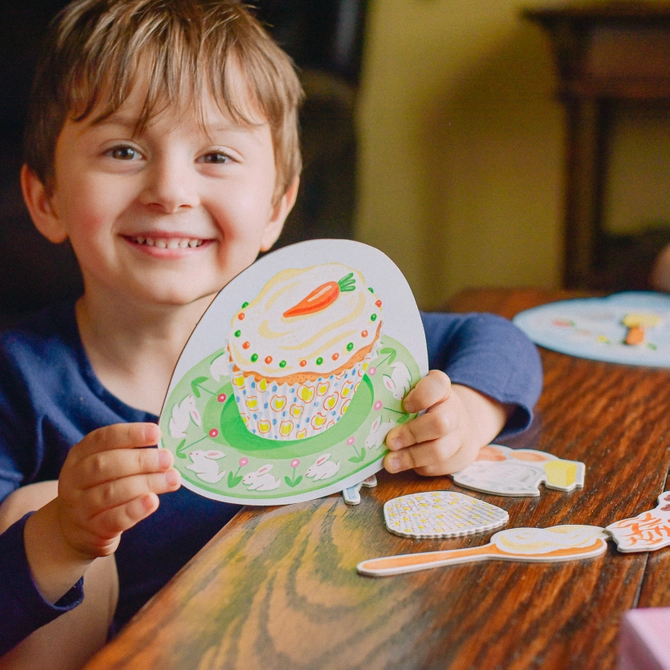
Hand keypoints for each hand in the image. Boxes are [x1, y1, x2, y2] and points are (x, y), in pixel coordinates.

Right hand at [56, 422, 179, 559]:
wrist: (75, 530)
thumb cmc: (101, 488)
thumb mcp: (106, 467)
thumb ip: (130, 454)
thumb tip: (166, 449)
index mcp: (80, 454)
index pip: (103, 439)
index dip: (130, 434)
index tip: (156, 432)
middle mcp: (74, 478)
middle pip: (106, 464)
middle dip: (141, 460)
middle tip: (168, 459)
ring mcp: (80, 506)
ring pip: (112, 492)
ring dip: (147, 483)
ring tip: (173, 479)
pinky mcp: (92, 530)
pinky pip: (114, 518)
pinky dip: (136, 509)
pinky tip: (154, 501)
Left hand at [383, 370, 509, 475]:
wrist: (461, 428)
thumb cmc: (428, 407)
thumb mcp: (419, 394)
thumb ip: (400, 396)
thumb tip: (369, 407)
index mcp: (442, 390)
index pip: (437, 385)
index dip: (421, 396)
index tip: (405, 405)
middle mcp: (453, 412)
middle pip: (439, 423)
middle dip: (411, 434)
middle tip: (390, 441)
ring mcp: (457, 437)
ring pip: (438, 451)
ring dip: (410, 457)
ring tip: (390, 461)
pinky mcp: (454, 459)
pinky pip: (434, 466)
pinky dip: (415, 467)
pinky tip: (400, 465)